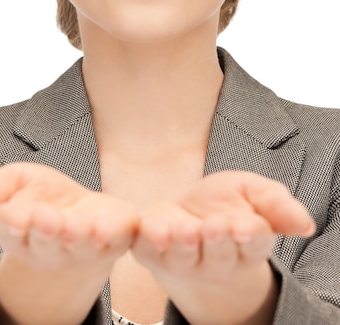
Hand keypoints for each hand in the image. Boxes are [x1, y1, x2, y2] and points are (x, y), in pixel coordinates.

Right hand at [0, 162, 137, 271]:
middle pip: (48, 241)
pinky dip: (114, 234)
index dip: (14, 222)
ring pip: (82, 245)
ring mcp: (86, 245)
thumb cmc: (39, 198)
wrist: (78, 211)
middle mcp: (52, 246)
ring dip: (79, 235)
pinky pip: (117, 239)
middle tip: (45, 219)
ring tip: (76, 225)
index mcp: (21, 232)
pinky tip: (110, 228)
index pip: (14, 229)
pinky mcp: (116, 237)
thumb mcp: (9, 184)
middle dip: (47, 230)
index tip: (14, 216)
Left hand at [131, 171, 315, 323]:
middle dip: (218, 242)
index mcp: (247, 245)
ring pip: (184, 258)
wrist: (186, 212)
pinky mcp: (151, 251)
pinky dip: (146, 239)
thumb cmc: (223, 203)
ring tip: (186, 230)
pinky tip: (149, 229)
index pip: (254, 243)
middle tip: (215, 227)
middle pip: (220, 255)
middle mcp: (216, 260)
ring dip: (183, 245)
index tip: (247, 227)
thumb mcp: (254, 192)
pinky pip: (146, 249)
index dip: (251, 236)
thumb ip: (277, 205)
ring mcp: (182, 259)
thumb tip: (306, 225)